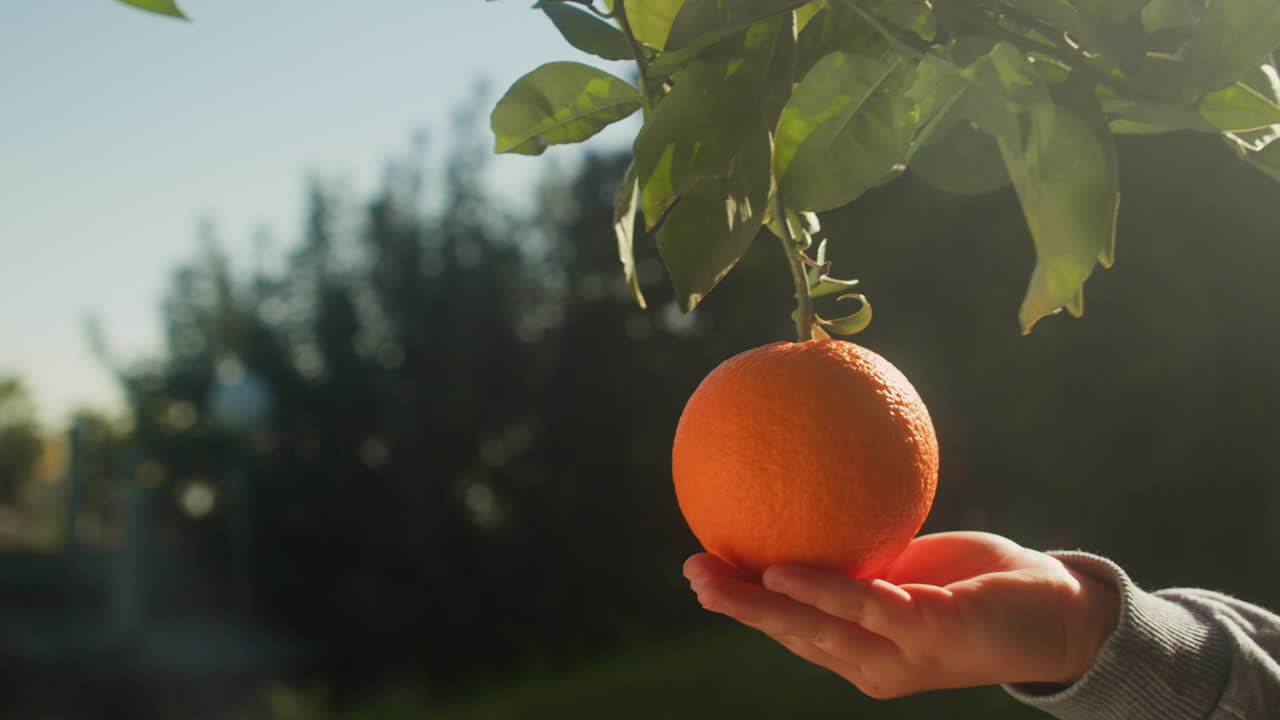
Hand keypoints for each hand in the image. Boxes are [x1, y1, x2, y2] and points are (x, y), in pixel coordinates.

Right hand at [683, 531, 1118, 698]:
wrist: (1061, 612)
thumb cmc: (980, 586)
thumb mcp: (911, 566)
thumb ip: (866, 551)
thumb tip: (821, 494)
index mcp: (863, 648)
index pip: (793, 630)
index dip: (746, 605)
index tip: (703, 572)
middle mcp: (872, 663)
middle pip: (790, 636)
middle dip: (737, 608)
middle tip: (691, 574)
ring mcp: (898, 657)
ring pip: (813, 631)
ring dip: (759, 605)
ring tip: (713, 577)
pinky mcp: (929, 636)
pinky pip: (864, 608)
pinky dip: (820, 591)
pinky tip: (782, 571)